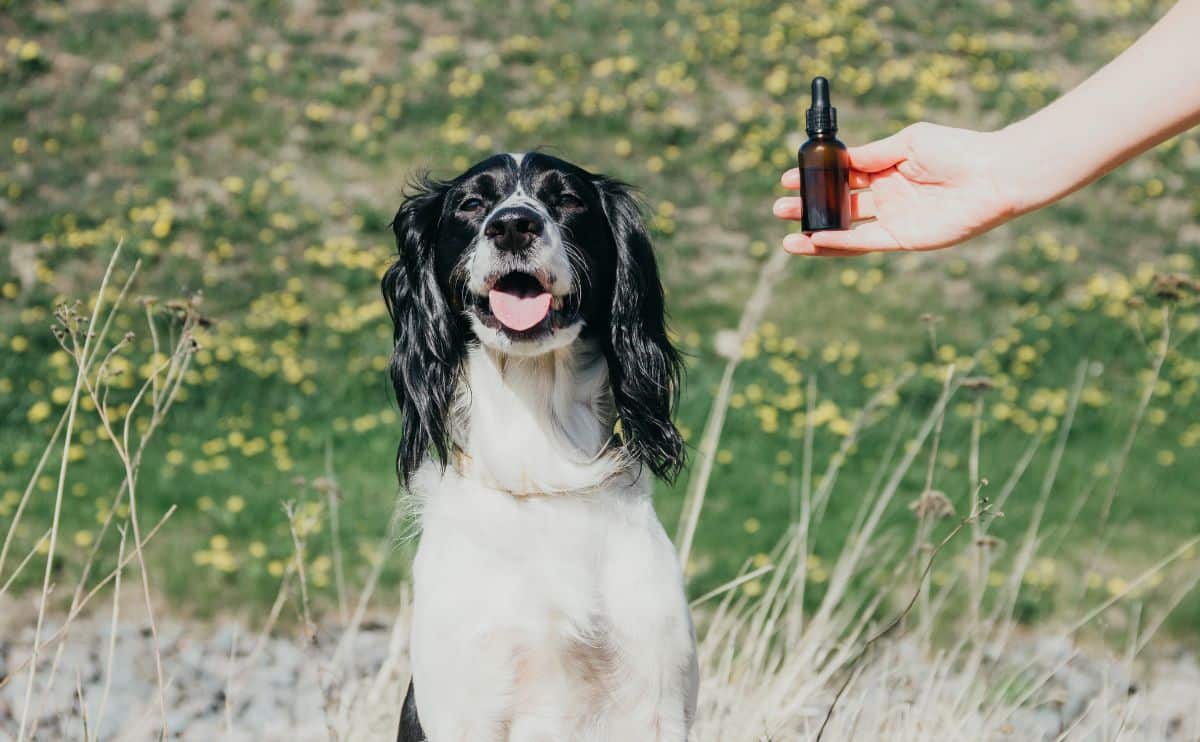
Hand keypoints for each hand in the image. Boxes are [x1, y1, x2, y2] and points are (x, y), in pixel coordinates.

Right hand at [774, 123, 1024, 256]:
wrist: (992, 175)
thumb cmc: (956, 150)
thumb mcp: (907, 142)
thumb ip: (872, 155)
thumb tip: (840, 160)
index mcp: (887, 169)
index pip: (842, 176)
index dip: (815, 179)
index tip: (788, 178)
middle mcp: (887, 196)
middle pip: (838, 205)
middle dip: (809, 207)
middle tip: (780, 208)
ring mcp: (894, 218)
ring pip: (846, 229)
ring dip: (816, 233)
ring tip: (787, 238)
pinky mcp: (903, 238)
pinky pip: (864, 243)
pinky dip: (839, 244)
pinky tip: (815, 241)